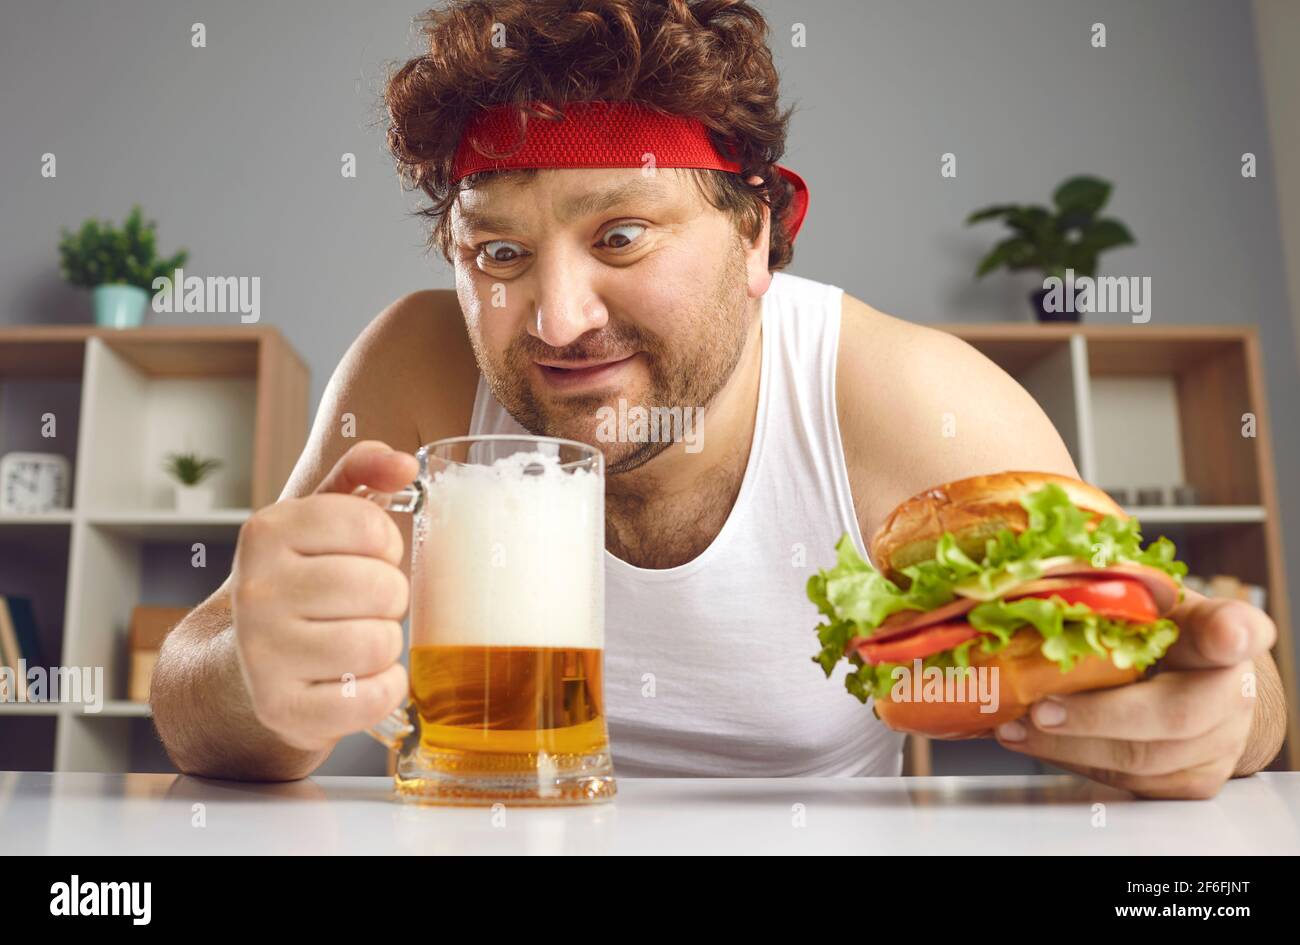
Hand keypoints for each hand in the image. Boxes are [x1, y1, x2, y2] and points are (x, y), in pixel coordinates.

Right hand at [231, 440, 416, 751]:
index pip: (371, 527)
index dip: (386, 544)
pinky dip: (383, 688)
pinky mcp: (282, 709)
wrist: (241, 664)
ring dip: (386, 643)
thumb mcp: (320, 517)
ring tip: (358, 638)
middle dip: (390, 596)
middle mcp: (257, 592)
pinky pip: (373, 697)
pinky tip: (358, 677)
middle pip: (382, 588)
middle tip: (366, 604)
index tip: (369, 555)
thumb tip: (404, 463)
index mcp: (266, 532)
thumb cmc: (300, 580)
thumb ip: (363, 472)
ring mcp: (264, 655)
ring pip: (379, 643)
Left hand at [994, 587, 1274, 798]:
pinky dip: (1074, 761)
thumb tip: (1044, 582)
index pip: (1237, 629)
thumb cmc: (1165, 637)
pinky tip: (1035, 741)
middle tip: (1040, 709)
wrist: (1201, 688)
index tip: (1224, 634)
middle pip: (1175, 714)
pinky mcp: (1192, 781)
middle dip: (1098, 716)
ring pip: (1144, 759)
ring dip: (1070, 746)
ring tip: (1016, 726)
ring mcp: (1218, 745)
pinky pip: (1131, 782)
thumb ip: (1119, 594)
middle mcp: (1233, 693)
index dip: (1231, 633)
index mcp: (1224, 632)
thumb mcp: (1150, 603)